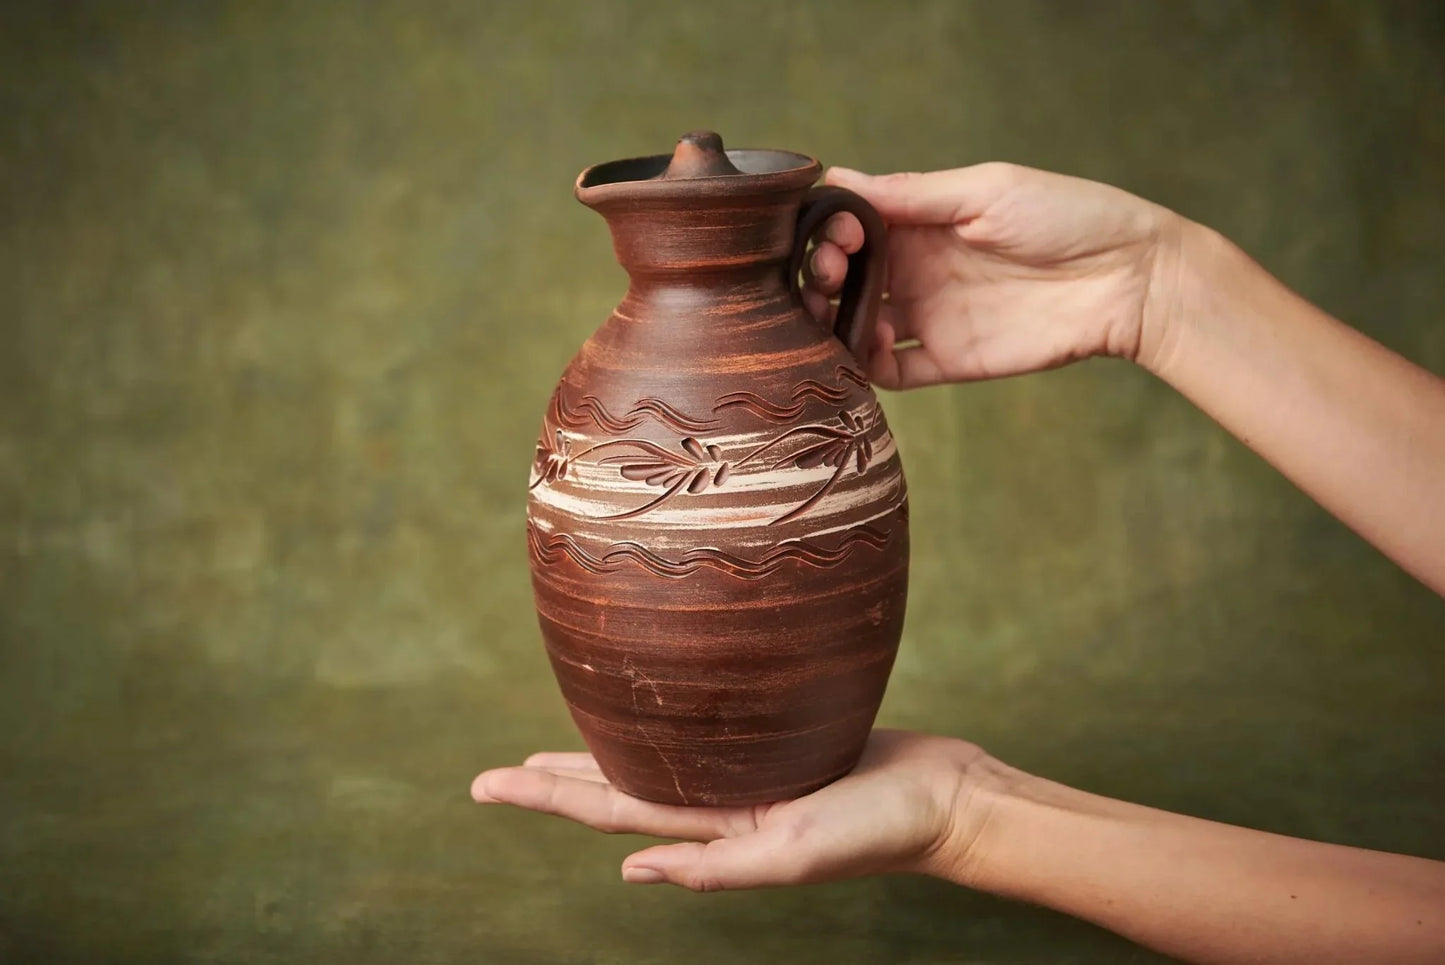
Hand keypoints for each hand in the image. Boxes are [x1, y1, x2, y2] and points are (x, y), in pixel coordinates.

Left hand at [471, 729, 1008, 891]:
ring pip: (654, 757)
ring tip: (552, 751)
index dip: (544, 797)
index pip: (608, 809)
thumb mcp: (795, 856)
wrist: (947, 799)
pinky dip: (669, 725)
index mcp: (714, 828)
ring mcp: (748, 773)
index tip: (485, 786)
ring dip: (600, 756)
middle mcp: (720, 801)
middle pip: (618, 787)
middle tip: (492, 777)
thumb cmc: (879, 832)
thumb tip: (628, 872)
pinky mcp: (779, 739)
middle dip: (554, 782)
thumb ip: (717, 869)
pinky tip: (655, 714)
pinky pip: (707, 732)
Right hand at [803, 163, 1184, 386]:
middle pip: (843, 280)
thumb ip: (913, 195)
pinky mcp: (949, 360)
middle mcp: (918, 270)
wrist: (1128, 278)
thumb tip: (839, 180)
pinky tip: (866, 347)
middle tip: (832, 274)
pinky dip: (866, 365)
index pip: (851, 228)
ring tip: (832, 314)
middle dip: (822, 276)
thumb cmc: (1066, 217)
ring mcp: (931, 316)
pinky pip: (892, 371)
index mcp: (922, 223)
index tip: (840, 232)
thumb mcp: (987, 190)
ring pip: (856, 327)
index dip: (831, 231)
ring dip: (832, 322)